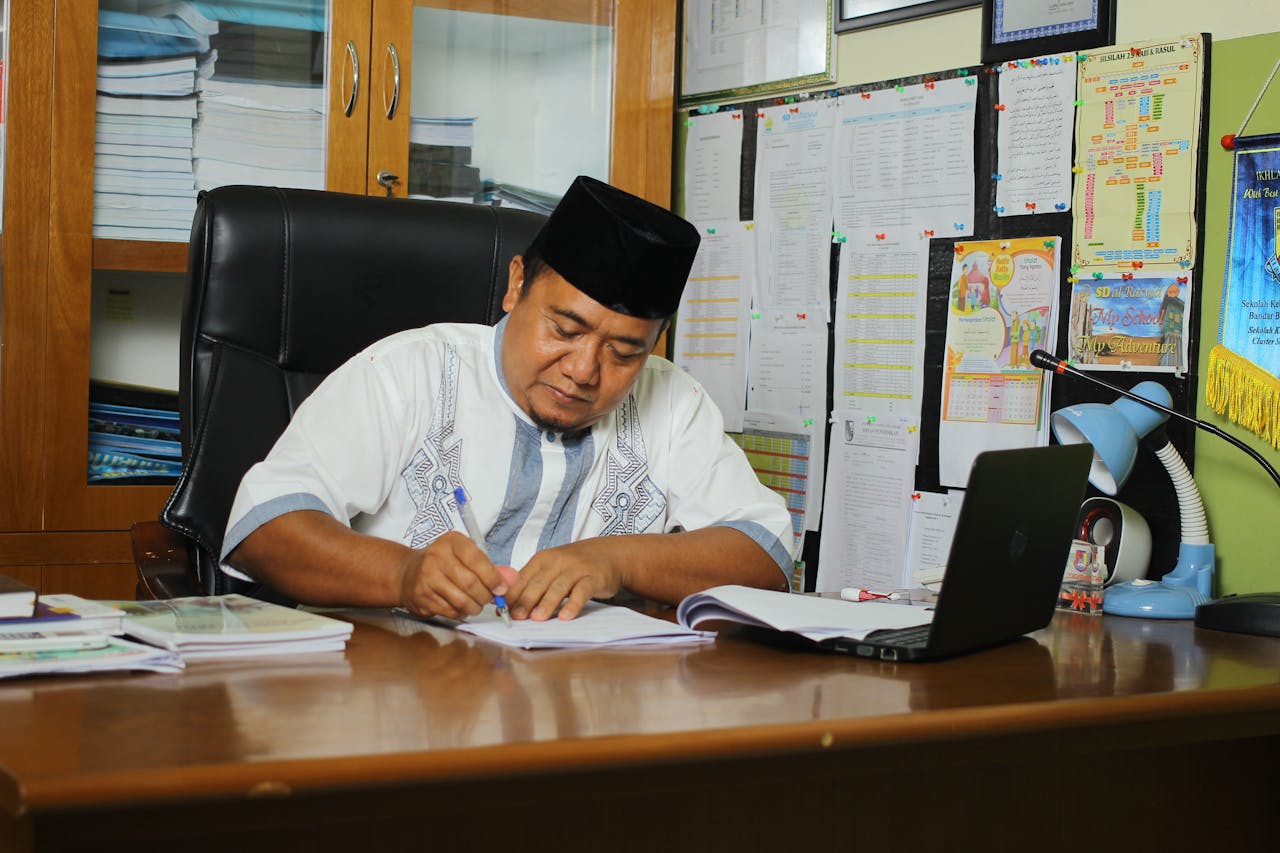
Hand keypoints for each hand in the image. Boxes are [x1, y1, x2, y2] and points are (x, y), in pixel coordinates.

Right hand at [398, 531, 518, 619]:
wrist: (407, 573)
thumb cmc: (443, 564)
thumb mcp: (465, 557)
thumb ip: (490, 567)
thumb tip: (512, 579)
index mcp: (452, 541)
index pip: (478, 560)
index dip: (493, 577)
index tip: (501, 589)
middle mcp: (437, 556)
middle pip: (470, 583)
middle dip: (485, 596)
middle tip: (489, 600)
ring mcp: (426, 576)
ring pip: (461, 600)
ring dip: (474, 607)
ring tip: (476, 605)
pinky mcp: (421, 595)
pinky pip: (450, 610)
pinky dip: (461, 613)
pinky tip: (461, 608)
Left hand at [506, 537, 627, 620]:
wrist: (609, 553)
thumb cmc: (575, 564)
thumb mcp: (552, 567)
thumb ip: (533, 582)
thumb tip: (509, 604)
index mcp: (543, 559)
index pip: (523, 577)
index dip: (512, 594)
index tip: (501, 609)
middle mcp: (558, 561)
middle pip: (539, 582)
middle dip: (526, 600)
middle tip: (516, 617)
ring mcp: (576, 569)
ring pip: (558, 587)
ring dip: (547, 603)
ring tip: (538, 618)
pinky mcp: (594, 577)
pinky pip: (582, 591)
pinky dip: (573, 604)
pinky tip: (566, 616)